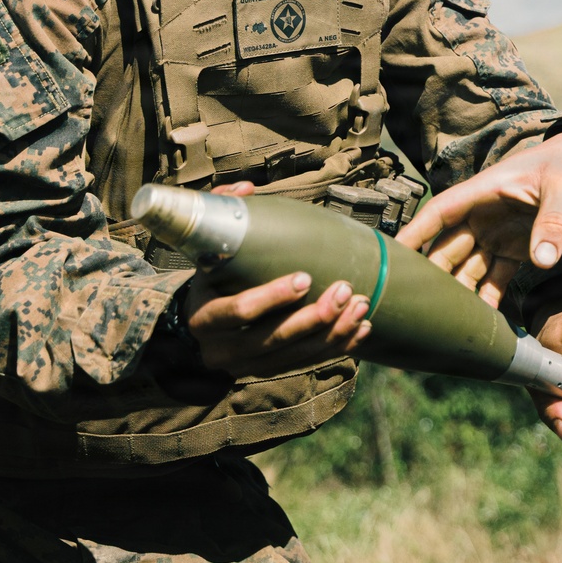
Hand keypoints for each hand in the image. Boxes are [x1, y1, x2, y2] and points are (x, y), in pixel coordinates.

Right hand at [182, 181, 371, 377]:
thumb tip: (247, 190)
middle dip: (314, 316)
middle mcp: (222, 349)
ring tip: (361, 307)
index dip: (274, 297)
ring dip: (333, 332)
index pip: (240, 312)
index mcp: (204, 317)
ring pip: (296, 355)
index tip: (306, 278)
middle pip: (274, 338)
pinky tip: (361, 328)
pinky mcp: (269, 372)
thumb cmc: (210, 277)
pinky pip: (307, 363)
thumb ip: (223, 214)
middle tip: (345, 290)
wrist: (199, 326)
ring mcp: (246, 366)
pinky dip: (337, 346)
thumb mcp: (207, 248)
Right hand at [396, 131, 561, 306]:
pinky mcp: (516, 250)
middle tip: (419, 306)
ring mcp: (497, 235)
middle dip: (432, 276)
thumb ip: (553, 223)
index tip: (393, 256)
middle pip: (447, 249)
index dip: (414, 233)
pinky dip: (488, 298)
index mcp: (483, 193)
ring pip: (467, 268)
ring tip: (448, 323)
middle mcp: (483, 216)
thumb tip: (543, 261)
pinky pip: (495, 278)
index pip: (438, 213)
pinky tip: (482, 323)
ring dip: (458, 293)